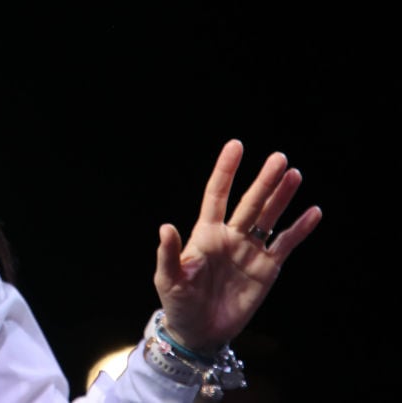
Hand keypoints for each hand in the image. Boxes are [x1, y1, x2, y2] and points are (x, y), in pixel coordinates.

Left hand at [153, 138, 321, 352]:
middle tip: (279, 158)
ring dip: (282, 197)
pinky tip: (313, 212)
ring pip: (269, 217)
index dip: (226, 171)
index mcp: (205, 234)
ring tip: (295, 174)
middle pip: (250, 202)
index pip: (217, 194)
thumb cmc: (178, 303)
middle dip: (264, 181)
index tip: (236, 146)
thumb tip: (166, 227)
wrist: (199, 332)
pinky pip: (285, 245)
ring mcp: (250, 251)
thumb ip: (169, 253)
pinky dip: (299, 229)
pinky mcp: (267, 270)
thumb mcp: (169, 278)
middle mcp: (230, 236)